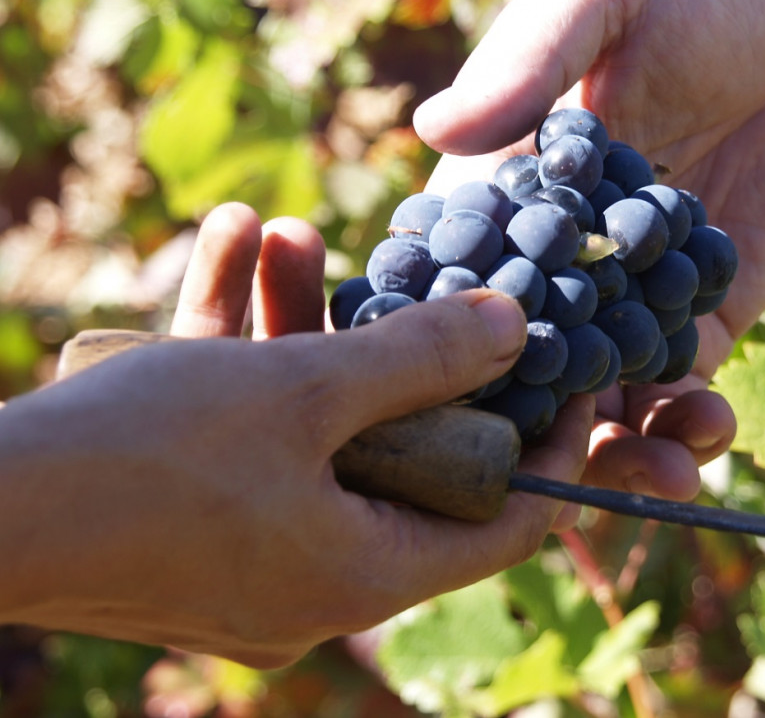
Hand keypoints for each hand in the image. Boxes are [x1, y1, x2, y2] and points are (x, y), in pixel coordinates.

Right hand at [0, 208, 589, 667]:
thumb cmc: (142, 456)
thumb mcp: (302, 390)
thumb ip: (419, 358)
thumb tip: (517, 328)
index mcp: (366, 575)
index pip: (503, 521)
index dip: (546, 443)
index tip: (568, 372)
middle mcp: (317, 587)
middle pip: (399, 458)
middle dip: (392, 351)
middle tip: (409, 274)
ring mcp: (250, 566)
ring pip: (310, 434)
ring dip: (297, 327)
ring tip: (282, 231)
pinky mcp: (191, 537)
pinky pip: (245, 443)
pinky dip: (239, 360)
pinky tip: (220, 250)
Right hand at [415, 0, 764, 496]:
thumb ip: (528, 60)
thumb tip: (434, 128)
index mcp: (507, 190)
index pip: (454, 276)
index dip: (439, 343)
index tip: (434, 405)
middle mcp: (563, 256)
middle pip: (525, 359)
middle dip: (530, 424)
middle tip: (543, 478)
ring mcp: (636, 291)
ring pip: (606, 391)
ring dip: (619, 446)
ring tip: (654, 477)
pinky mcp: (711, 307)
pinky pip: (689, 377)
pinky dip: (692, 415)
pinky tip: (706, 430)